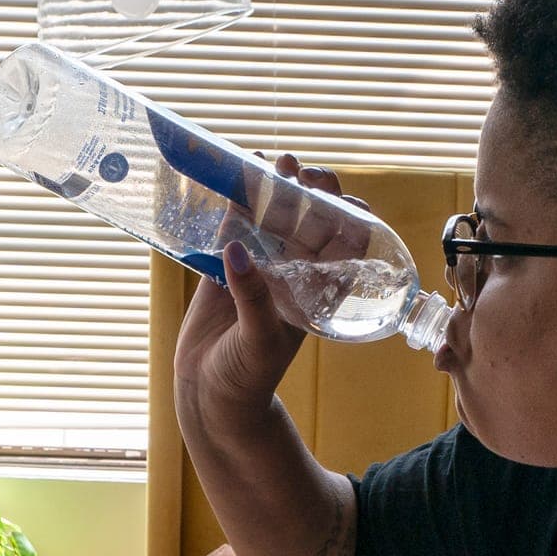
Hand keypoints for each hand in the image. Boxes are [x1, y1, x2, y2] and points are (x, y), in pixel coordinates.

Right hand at [173, 155, 369, 423]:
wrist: (209, 396)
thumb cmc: (247, 377)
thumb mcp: (259, 340)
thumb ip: (252, 297)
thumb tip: (238, 247)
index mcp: (316, 291)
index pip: (344, 246)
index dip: (347, 215)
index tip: (336, 196)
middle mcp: (293, 275)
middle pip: (309, 222)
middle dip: (307, 191)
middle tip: (297, 169)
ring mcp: (259, 268)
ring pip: (271, 219)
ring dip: (271, 189)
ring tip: (268, 159)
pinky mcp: (224, 268)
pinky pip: (232, 227)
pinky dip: (233, 202)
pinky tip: (231, 174)